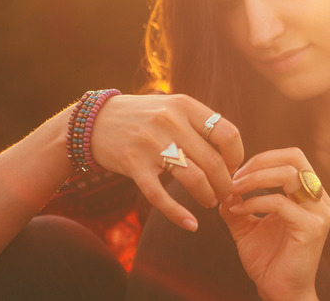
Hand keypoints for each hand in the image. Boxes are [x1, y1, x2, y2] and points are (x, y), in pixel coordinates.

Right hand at [89, 94, 243, 230]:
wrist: (93, 121)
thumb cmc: (141, 117)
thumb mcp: (171, 107)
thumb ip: (197, 122)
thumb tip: (231, 148)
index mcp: (184, 105)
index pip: (228, 134)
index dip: (236, 156)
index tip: (232, 168)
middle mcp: (170, 122)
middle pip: (214, 162)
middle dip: (225, 184)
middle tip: (226, 194)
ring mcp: (151, 144)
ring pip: (194, 179)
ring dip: (208, 197)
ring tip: (210, 202)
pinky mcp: (133, 165)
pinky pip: (160, 196)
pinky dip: (178, 215)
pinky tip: (191, 225)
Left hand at [219, 148, 329, 300]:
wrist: (279, 292)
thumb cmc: (267, 260)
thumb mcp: (246, 226)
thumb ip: (237, 204)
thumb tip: (222, 186)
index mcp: (309, 194)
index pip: (291, 157)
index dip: (262, 158)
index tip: (236, 173)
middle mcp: (319, 199)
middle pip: (294, 157)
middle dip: (259, 161)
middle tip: (234, 176)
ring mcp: (319, 212)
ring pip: (289, 174)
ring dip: (255, 178)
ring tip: (233, 189)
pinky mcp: (312, 228)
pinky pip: (279, 203)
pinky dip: (254, 202)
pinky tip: (238, 210)